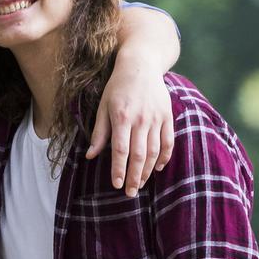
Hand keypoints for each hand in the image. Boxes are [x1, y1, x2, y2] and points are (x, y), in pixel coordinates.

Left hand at [87, 59, 173, 195]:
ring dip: (148, 170)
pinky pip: (168, 141)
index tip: (117, 185)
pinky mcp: (168, 116)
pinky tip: (157, 168)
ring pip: (154, 151)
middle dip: (134, 176)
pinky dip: (165, 157)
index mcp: (122, 117)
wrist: (141, 65)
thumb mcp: (103, 107)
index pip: (120, 150)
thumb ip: (99, 132)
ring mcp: (157, 118)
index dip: (119, 169)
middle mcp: (141, 119)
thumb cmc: (117, 87)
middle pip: (139, 155)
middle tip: (130, 193)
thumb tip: (90, 155)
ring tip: (141, 184)